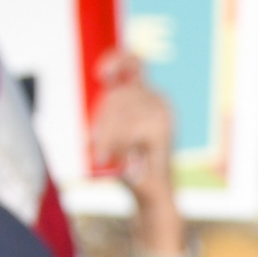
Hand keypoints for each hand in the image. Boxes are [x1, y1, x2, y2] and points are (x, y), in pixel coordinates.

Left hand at [89, 57, 182, 245]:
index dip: (116, 61)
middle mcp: (159, 101)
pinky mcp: (161, 130)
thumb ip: (111, 106)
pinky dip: (117, 145)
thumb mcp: (114, 128)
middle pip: (117, 95)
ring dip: (107, 137)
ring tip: (104, 156)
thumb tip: (102, 83)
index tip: (101, 76)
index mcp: (148, 95)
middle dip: (102, 122)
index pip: (134, 61)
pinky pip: (127, 129)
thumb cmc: (129, 162)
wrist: (151, 194)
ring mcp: (163, 114)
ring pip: (119, 113)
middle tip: (94, 146)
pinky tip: (120, 159)